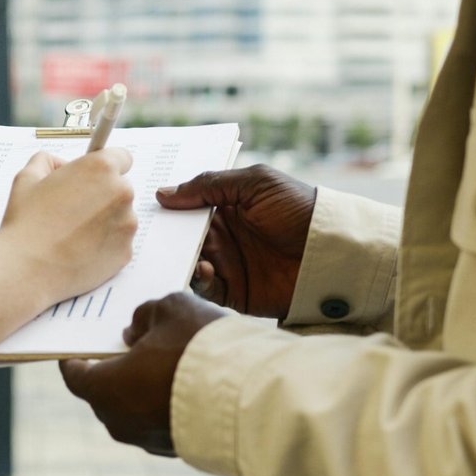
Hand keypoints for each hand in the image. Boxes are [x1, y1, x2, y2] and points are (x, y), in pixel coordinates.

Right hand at [0, 148, 136, 303]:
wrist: (28, 269)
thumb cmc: (26, 223)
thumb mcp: (27, 178)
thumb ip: (47, 161)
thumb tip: (58, 164)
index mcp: (101, 168)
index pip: (122, 157)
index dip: (105, 167)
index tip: (94, 177)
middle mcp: (121, 193)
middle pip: (121, 188)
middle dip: (102, 195)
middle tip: (74, 209)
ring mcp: (127, 224)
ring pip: (121, 217)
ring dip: (104, 221)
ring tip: (73, 233)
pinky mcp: (126, 251)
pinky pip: (118, 242)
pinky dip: (104, 245)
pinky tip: (79, 249)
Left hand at [59, 292, 228, 455]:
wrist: (249, 397)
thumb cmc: (200, 348)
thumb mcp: (169, 309)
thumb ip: (143, 316)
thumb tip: (133, 333)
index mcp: (104, 388)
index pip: (75, 375)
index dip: (74, 359)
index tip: (75, 350)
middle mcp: (119, 421)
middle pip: (105, 392)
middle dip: (114, 370)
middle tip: (128, 349)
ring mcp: (148, 440)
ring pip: (134, 410)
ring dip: (142, 389)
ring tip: (163, 364)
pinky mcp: (177, 450)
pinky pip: (161, 423)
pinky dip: (165, 406)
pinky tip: (186, 387)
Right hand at [157, 164, 315, 318]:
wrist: (331, 251)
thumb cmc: (298, 208)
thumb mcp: (256, 183)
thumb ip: (210, 185)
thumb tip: (164, 193)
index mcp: (225, 208)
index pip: (186, 208)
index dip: (167, 208)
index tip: (144, 205)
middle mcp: (222, 237)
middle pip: (181, 238)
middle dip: (164, 237)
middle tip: (146, 235)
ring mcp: (226, 264)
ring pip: (188, 263)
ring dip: (179, 259)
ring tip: (179, 253)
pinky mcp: (234, 292)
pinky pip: (205, 289)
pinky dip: (199, 280)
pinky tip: (205, 269)